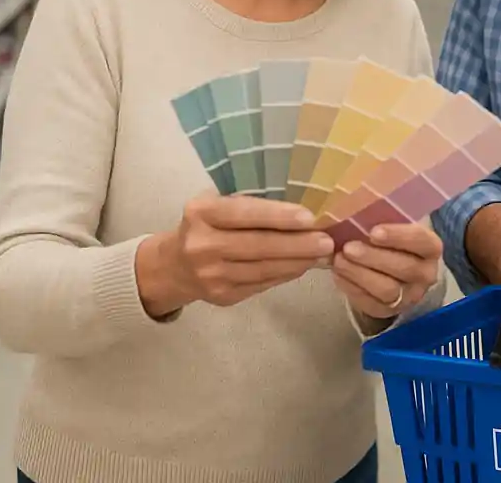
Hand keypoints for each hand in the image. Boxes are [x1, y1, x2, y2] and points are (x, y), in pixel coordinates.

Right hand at [136, 194, 334, 317]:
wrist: (173, 265)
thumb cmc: (207, 224)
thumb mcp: (218, 204)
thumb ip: (249, 206)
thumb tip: (302, 212)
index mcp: (202, 213)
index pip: (244, 214)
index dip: (278, 216)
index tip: (309, 218)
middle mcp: (202, 245)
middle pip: (257, 246)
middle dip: (297, 244)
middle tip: (327, 241)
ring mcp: (210, 275)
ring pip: (263, 269)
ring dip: (297, 262)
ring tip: (322, 254)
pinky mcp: (221, 297)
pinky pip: (261, 284)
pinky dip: (285, 274)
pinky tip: (303, 265)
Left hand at [331, 223, 441, 321]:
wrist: (393, 266)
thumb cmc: (392, 238)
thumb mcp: (394, 222)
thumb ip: (381, 215)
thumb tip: (352, 208)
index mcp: (431, 247)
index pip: (420, 240)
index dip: (398, 236)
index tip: (373, 231)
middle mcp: (426, 273)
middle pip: (404, 268)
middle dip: (373, 257)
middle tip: (348, 247)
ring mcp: (409, 296)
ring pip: (387, 290)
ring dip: (359, 274)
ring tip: (339, 260)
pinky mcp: (389, 311)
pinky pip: (370, 304)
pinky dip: (352, 288)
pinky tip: (338, 274)